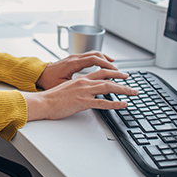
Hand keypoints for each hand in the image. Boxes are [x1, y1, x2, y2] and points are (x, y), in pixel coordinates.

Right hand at [21, 71, 137, 120]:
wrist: (43, 102)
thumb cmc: (51, 98)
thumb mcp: (66, 89)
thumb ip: (77, 88)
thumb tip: (84, 92)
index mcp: (80, 79)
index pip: (100, 72)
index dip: (112, 72)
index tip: (120, 74)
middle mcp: (84, 83)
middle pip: (107, 77)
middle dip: (121, 79)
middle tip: (131, 82)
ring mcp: (84, 92)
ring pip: (108, 87)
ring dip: (123, 90)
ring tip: (133, 92)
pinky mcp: (83, 102)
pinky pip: (103, 102)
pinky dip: (115, 103)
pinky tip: (123, 104)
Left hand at [35, 51, 119, 89]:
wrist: (38, 75)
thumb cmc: (48, 81)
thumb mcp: (62, 85)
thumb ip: (75, 86)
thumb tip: (86, 91)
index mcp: (73, 63)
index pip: (94, 60)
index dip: (106, 65)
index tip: (116, 71)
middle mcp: (75, 58)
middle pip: (97, 57)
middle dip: (111, 64)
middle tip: (122, 73)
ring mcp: (74, 58)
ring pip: (94, 54)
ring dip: (106, 60)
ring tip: (116, 69)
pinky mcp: (74, 60)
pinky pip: (89, 56)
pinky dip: (99, 59)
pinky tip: (104, 64)